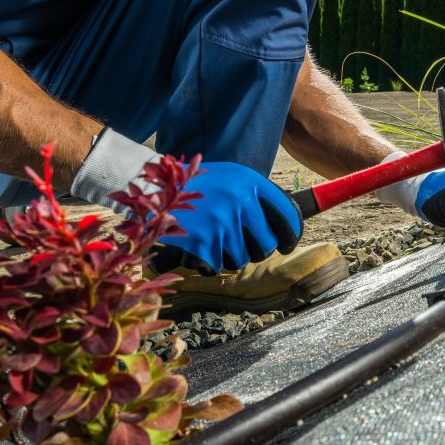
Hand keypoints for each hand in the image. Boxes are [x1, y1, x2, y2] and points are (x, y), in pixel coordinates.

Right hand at [152, 162, 301, 274]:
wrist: (153, 187)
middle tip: (245, 246)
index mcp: (248, 181)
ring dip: (230, 256)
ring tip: (214, 240)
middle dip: (257, 250)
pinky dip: (209, 262)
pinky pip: (217, 266)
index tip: (287, 244)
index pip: (287, 215)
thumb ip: (255, 196)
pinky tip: (199, 246)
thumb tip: (289, 225)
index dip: (291, 234)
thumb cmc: (197, 187)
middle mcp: (238, 199)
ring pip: (241, 259)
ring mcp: (220, 221)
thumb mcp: (229, 178)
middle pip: (266, 245)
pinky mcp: (202, 241)